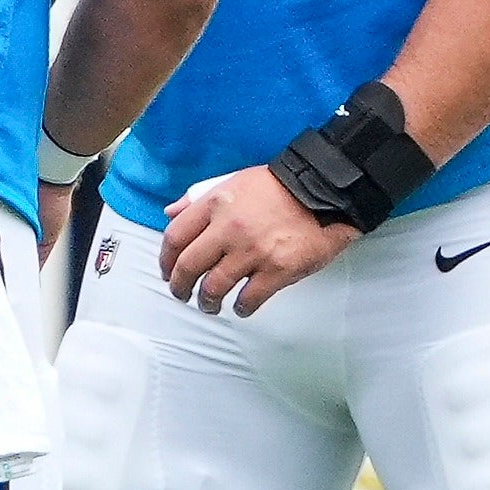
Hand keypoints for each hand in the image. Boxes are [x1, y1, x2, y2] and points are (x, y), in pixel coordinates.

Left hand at [161, 168, 361, 316]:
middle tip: (182, 294)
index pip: (175, 237)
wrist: (324, 190)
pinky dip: (241, 308)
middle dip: (180, 286)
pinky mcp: (278, 269)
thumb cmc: (280, 186)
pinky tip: (241, 308)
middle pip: (189, 267)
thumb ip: (199, 199)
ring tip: (210, 305)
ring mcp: (253, 251)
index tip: (167, 271)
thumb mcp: (232, 182)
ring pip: (215, 287)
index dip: (165, 260)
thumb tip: (171, 213)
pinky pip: (250, 298)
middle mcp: (229, 228)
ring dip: (207, 301)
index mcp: (215, 204)